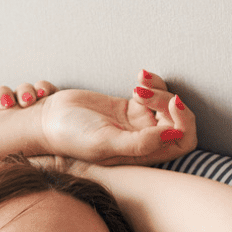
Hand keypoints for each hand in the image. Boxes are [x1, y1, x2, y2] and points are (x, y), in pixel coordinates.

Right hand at [0, 72, 195, 166]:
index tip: (171, 103)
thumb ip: (138, 144)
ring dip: (159, 89)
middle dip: (169, 102)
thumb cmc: (71, 136)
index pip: (182, 141)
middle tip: (145, 92)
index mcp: (142, 155)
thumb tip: (173, 134)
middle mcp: (143, 141)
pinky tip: (138, 76)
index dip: (183, 122)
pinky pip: (153, 93)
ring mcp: (138, 124)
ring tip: (138, 82)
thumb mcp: (104, 142)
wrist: (48, 120)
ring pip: (167, 105)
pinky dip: (152, 82)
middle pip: (178, 121)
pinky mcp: (130, 107)